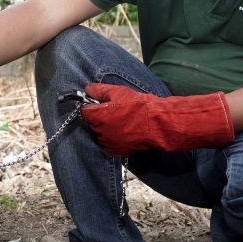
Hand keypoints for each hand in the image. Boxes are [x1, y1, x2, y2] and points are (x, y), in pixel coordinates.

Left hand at [80, 83, 233, 156]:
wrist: (158, 124)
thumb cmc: (139, 106)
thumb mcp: (118, 92)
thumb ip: (99, 90)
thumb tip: (88, 89)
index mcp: (97, 117)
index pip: (84, 111)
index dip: (92, 105)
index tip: (100, 103)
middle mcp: (99, 133)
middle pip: (92, 123)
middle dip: (100, 117)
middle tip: (116, 110)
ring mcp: (108, 144)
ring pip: (101, 134)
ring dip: (107, 128)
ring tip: (124, 120)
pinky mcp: (117, 152)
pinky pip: (111, 143)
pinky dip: (115, 138)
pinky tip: (126, 130)